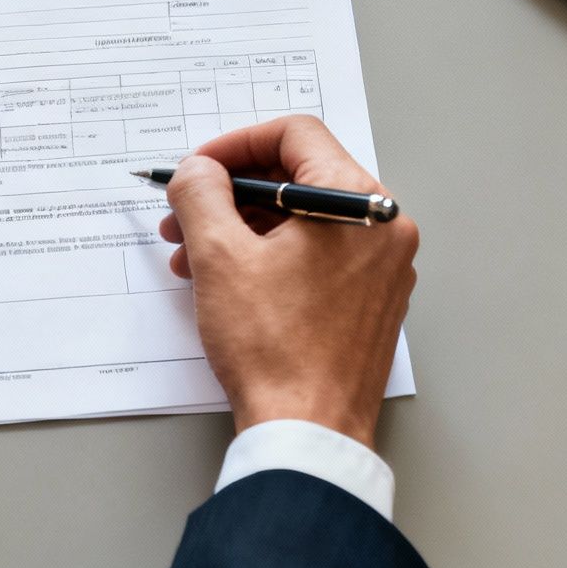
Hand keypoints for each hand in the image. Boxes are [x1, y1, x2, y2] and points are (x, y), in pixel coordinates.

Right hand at [159, 116, 417, 448]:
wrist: (308, 432)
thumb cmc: (275, 351)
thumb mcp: (220, 257)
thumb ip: (201, 194)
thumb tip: (197, 170)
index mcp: (358, 203)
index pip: (296, 135)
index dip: (235, 145)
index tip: (198, 169)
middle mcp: (381, 228)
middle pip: (298, 177)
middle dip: (231, 193)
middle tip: (184, 213)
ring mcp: (380, 268)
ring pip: (302, 220)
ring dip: (241, 228)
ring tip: (191, 257)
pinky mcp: (368, 301)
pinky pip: (315, 256)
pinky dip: (268, 257)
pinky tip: (223, 281)